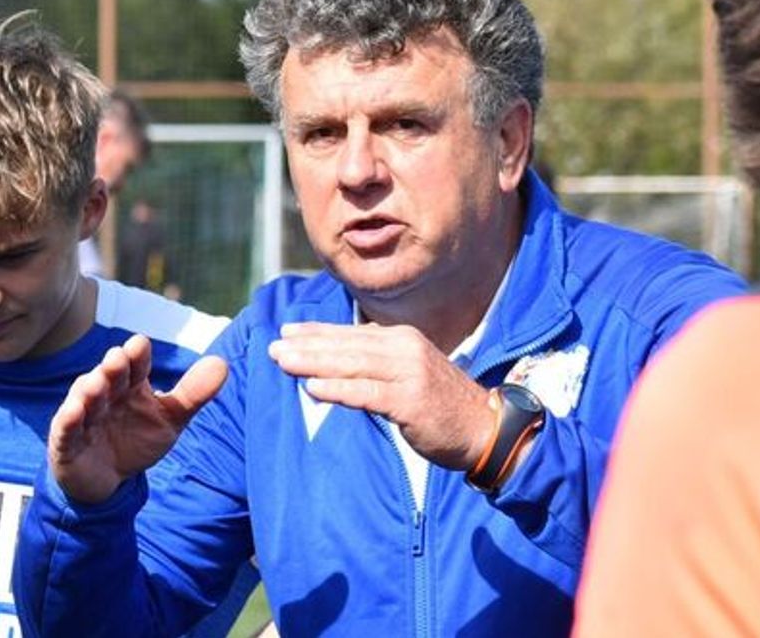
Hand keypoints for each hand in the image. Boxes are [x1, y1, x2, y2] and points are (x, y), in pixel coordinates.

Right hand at [48, 335, 227, 504]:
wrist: (108, 481)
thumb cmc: (136, 439)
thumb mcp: (170, 419)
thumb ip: (193, 394)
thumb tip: (222, 363)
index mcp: (130, 385)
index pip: (135, 364)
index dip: (136, 355)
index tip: (140, 345)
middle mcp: (105, 394)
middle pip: (108, 376)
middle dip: (112, 367)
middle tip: (118, 358)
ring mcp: (83, 416)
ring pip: (85, 397)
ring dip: (90, 389)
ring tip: (98, 382)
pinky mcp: (65, 442)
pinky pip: (65, 428)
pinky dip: (69, 419)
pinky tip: (75, 411)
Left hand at [268, 322, 493, 470]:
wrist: (486, 428)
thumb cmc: (442, 404)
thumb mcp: (409, 372)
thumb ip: (378, 363)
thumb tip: (337, 359)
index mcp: (402, 340)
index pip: (351, 334)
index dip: (317, 332)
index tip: (286, 332)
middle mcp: (405, 350)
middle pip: (347, 346)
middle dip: (307, 346)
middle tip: (274, 347)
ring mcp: (409, 374)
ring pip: (352, 365)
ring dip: (314, 363)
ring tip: (284, 362)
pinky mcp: (411, 401)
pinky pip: (367, 393)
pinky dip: (338, 390)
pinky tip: (313, 389)